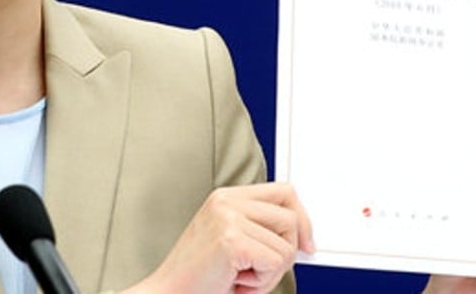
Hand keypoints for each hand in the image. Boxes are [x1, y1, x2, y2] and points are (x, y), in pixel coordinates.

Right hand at [125, 182, 312, 293]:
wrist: (170, 293)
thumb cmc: (200, 276)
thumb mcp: (232, 242)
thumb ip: (260, 229)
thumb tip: (304, 238)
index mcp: (226, 197)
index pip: (284, 192)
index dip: (302, 219)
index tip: (306, 245)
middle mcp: (226, 201)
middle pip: (290, 218)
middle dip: (286, 253)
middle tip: (259, 273)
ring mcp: (228, 218)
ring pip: (286, 245)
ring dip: (270, 274)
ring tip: (241, 278)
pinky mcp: (231, 240)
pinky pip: (275, 262)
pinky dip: (261, 283)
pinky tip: (236, 283)